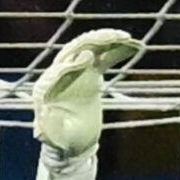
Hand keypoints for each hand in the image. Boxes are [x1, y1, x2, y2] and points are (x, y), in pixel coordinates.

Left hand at [31, 28, 142, 179]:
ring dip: (106, 40)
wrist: (72, 142)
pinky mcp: (89, 71)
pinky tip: (134, 45)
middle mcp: (57, 74)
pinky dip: (117, 49)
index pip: (59, 69)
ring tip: (127, 38)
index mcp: (46, 88)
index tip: (89, 58)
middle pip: (74, 50)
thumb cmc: (63, 142)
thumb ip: (51, 127)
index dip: (74, 63)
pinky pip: (103, 56)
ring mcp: (74, 70)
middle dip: (92, 42)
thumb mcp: (56, 139)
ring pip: (88, 47)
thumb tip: (48, 114)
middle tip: (113, 38)